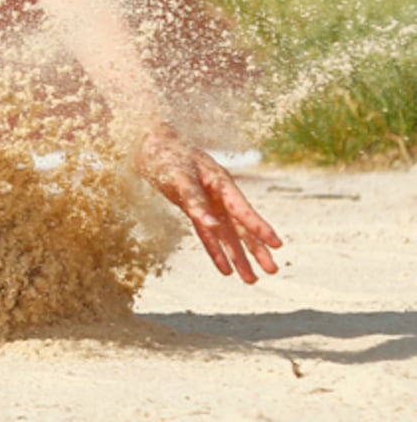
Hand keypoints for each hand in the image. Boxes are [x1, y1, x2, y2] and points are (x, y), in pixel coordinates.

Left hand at [135, 124, 282, 282]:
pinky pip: (207, 235)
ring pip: (227, 235)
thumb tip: (210, 224)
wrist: (148, 145)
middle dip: (256, 249)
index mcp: (221, 183)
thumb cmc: (167, 155)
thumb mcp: (180, 174)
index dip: (259, 227)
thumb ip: (194, 199)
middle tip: (273, 271)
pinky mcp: (194, 210)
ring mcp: (208, 204)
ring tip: (251, 280)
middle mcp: (219, 196)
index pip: (243, 210)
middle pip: (241, 227)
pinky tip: (225, 269)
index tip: (277, 244)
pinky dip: (215, 251)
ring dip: (238, 256)